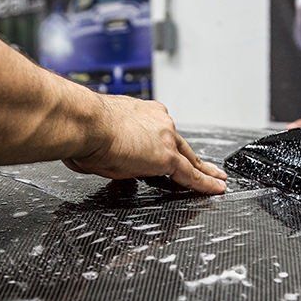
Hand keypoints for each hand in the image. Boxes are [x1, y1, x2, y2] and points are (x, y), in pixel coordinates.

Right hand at [65, 94, 226, 194]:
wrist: (86, 123)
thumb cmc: (83, 129)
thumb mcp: (99, 136)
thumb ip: (105, 147)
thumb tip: (93, 159)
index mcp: (141, 112)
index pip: (162, 132)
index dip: (168, 143)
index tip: (171, 149)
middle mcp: (158, 121)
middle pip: (182, 145)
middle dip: (195, 157)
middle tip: (209, 167)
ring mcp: (165, 139)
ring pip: (189, 159)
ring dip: (204, 170)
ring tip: (217, 180)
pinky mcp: (167, 158)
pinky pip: (191, 174)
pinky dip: (205, 183)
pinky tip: (216, 189)